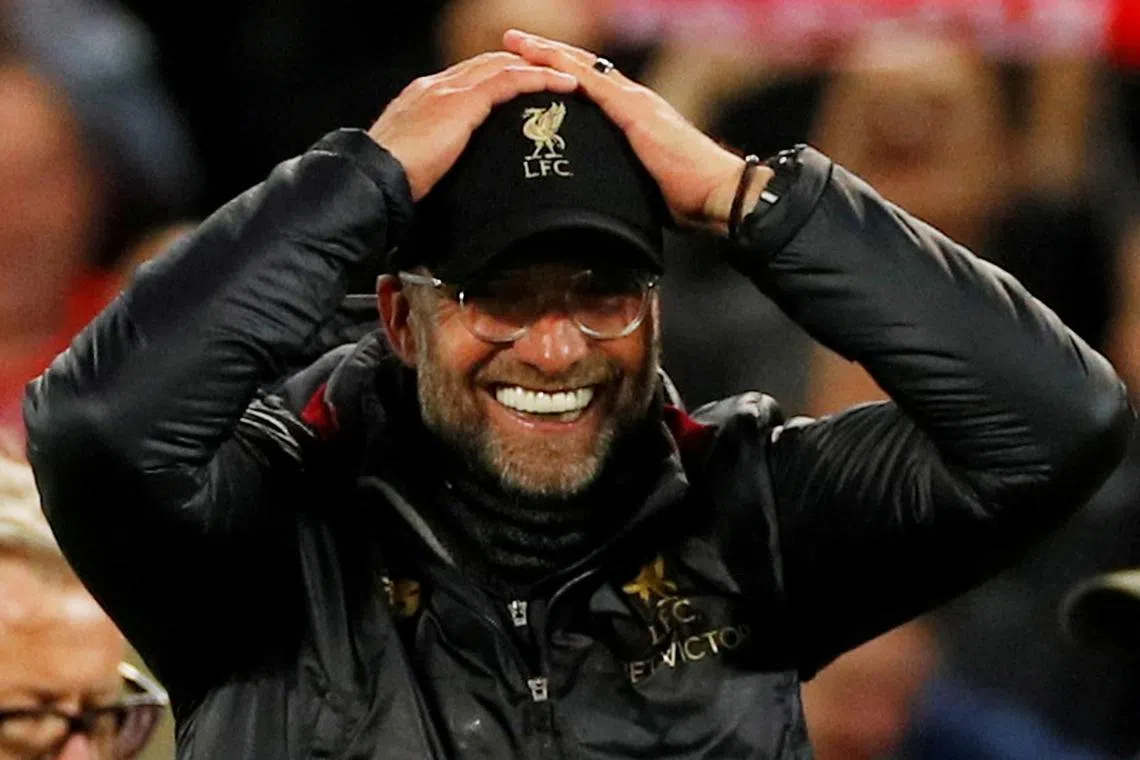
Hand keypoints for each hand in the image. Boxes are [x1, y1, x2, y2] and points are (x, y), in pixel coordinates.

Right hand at [369, 52, 577, 200]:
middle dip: (524, 67)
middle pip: (489, 64)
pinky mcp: (461, 103)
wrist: (371, 181)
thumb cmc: (389, 186)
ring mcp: (447, 91)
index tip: (528, 89)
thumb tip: (454, 181)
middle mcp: (435, 86)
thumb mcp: (418, 168)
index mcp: (423, 100)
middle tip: (557, 77)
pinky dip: (540, 80)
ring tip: (570, 78)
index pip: (470, 79)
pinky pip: (510, 81)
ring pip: (503, 66)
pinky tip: (563, 86)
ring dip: (539, 69)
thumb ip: (438, 161)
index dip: (501, 78)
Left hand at [503, 29, 770, 233]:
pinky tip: (540, 59)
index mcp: (635, 116)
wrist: (719, 193)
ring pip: (582, 67)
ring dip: (547, 53)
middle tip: (511, 41)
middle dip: (546, 54)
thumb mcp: (643, 185)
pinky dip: (564, 67)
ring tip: (515, 41)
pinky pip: (593, 82)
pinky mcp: (635, 110)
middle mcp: (634, 100)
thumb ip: (621, 179)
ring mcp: (635, 101)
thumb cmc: (689, 198)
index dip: (561, 73)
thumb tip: (600, 198)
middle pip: (582, 69)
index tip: (530, 67)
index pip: (591, 87)